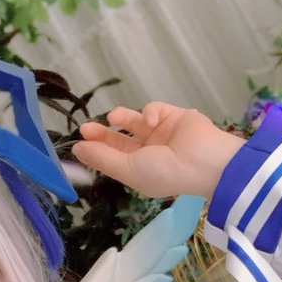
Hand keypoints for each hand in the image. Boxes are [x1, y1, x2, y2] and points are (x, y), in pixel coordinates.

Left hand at [71, 102, 245, 199]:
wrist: (204, 161)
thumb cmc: (165, 172)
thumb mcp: (129, 169)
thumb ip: (102, 158)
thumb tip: (77, 150)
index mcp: (141, 171)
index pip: (114, 158)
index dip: (97, 150)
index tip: (79, 142)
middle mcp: (150, 153)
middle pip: (121, 139)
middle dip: (103, 134)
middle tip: (86, 128)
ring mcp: (163, 134)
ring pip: (135, 121)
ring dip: (123, 118)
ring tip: (114, 118)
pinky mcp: (174, 116)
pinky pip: (155, 110)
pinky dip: (150, 112)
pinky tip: (152, 121)